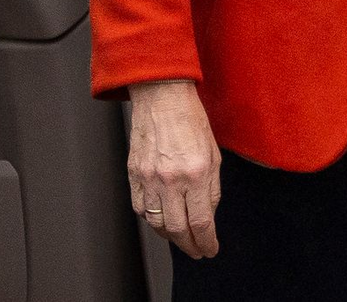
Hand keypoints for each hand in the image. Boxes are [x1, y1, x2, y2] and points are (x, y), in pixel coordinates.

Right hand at [126, 79, 220, 257]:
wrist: (161, 95)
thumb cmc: (189, 117)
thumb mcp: (213, 153)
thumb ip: (212, 188)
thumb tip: (208, 215)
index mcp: (195, 172)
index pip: (201, 223)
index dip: (206, 243)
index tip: (210, 249)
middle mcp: (171, 178)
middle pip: (178, 230)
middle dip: (189, 247)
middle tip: (196, 251)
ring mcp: (149, 177)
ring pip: (156, 224)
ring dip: (170, 237)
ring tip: (180, 237)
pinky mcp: (133, 173)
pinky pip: (140, 207)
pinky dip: (150, 219)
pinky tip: (160, 218)